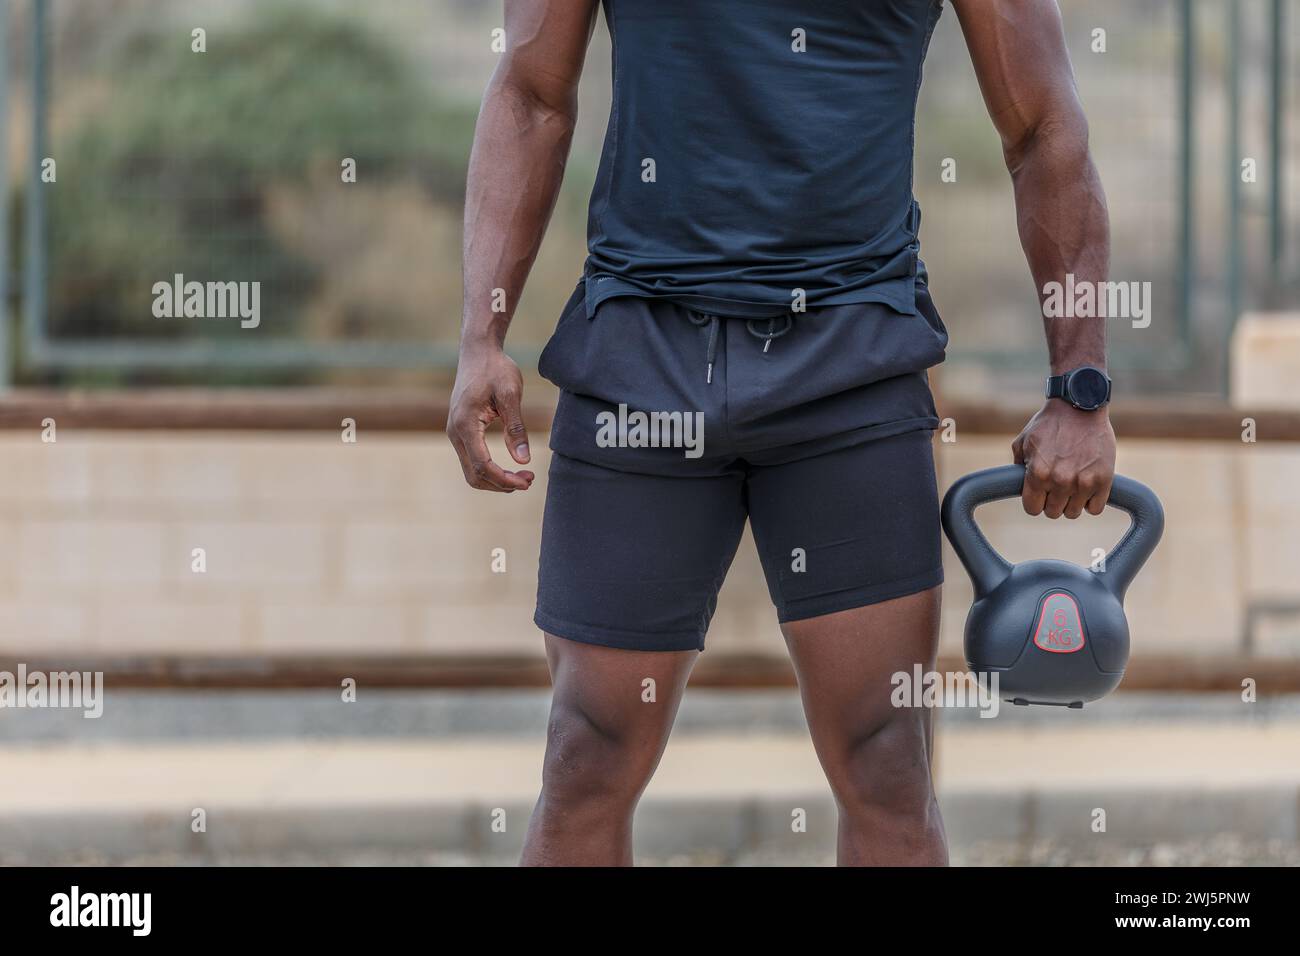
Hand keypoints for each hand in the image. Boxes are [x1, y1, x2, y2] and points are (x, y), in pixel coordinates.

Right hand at [447, 344, 534, 492]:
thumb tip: (523, 460)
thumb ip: (516, 428)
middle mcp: (455, 432)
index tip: (528, 481)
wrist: (478, 351)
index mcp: (465, 424)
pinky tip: (509, 467)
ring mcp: (455, 433)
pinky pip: (472, 460)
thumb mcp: (511, 395)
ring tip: (522, 476)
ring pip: (471, 471)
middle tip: (528, 480)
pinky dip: (489, 470)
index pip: (483, 465)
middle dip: (501, 484)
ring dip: (496, 480)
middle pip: (474, 475)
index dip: (505, 479)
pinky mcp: (460, 431)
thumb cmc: (495, 369)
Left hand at [1011, 400, 1114, 518]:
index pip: (1032, 508)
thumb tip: (1018, 485)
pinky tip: (1086, 487)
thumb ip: (1018, 466)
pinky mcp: (1104, 480)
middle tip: (1056, 486)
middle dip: (1052, 501)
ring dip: (1071, 502)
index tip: (1039, 494)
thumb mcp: (1024, 441)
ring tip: (1072, 485)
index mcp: (1038, 474)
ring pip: (1073, 513)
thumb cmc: (1050, 423)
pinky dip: (1091, 501)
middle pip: (1053, 512)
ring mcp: (1084, 482)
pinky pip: (1095, 509)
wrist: (1081, 406)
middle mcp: (1060, 481)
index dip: (1034, 502)